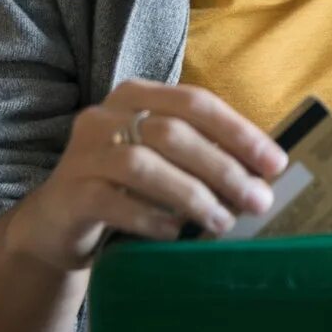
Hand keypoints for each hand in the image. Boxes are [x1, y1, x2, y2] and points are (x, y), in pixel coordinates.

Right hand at [2, 80, 287, 271]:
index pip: (195, 103)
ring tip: (222, 222)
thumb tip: (264, 178)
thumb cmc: (126, 189)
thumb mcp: (166, 163)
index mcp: (136, 97)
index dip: (239, 131)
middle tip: (258, 200)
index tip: (275, 164)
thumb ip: (205, 157)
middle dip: (223, 168)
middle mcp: (105, 116)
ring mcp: (82, 153)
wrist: (57, 225)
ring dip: (191, 195)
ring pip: (143, 165)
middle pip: (173, 133)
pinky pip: (112, 202)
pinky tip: (174, 234)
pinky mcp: (69, 193)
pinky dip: (150, 217)